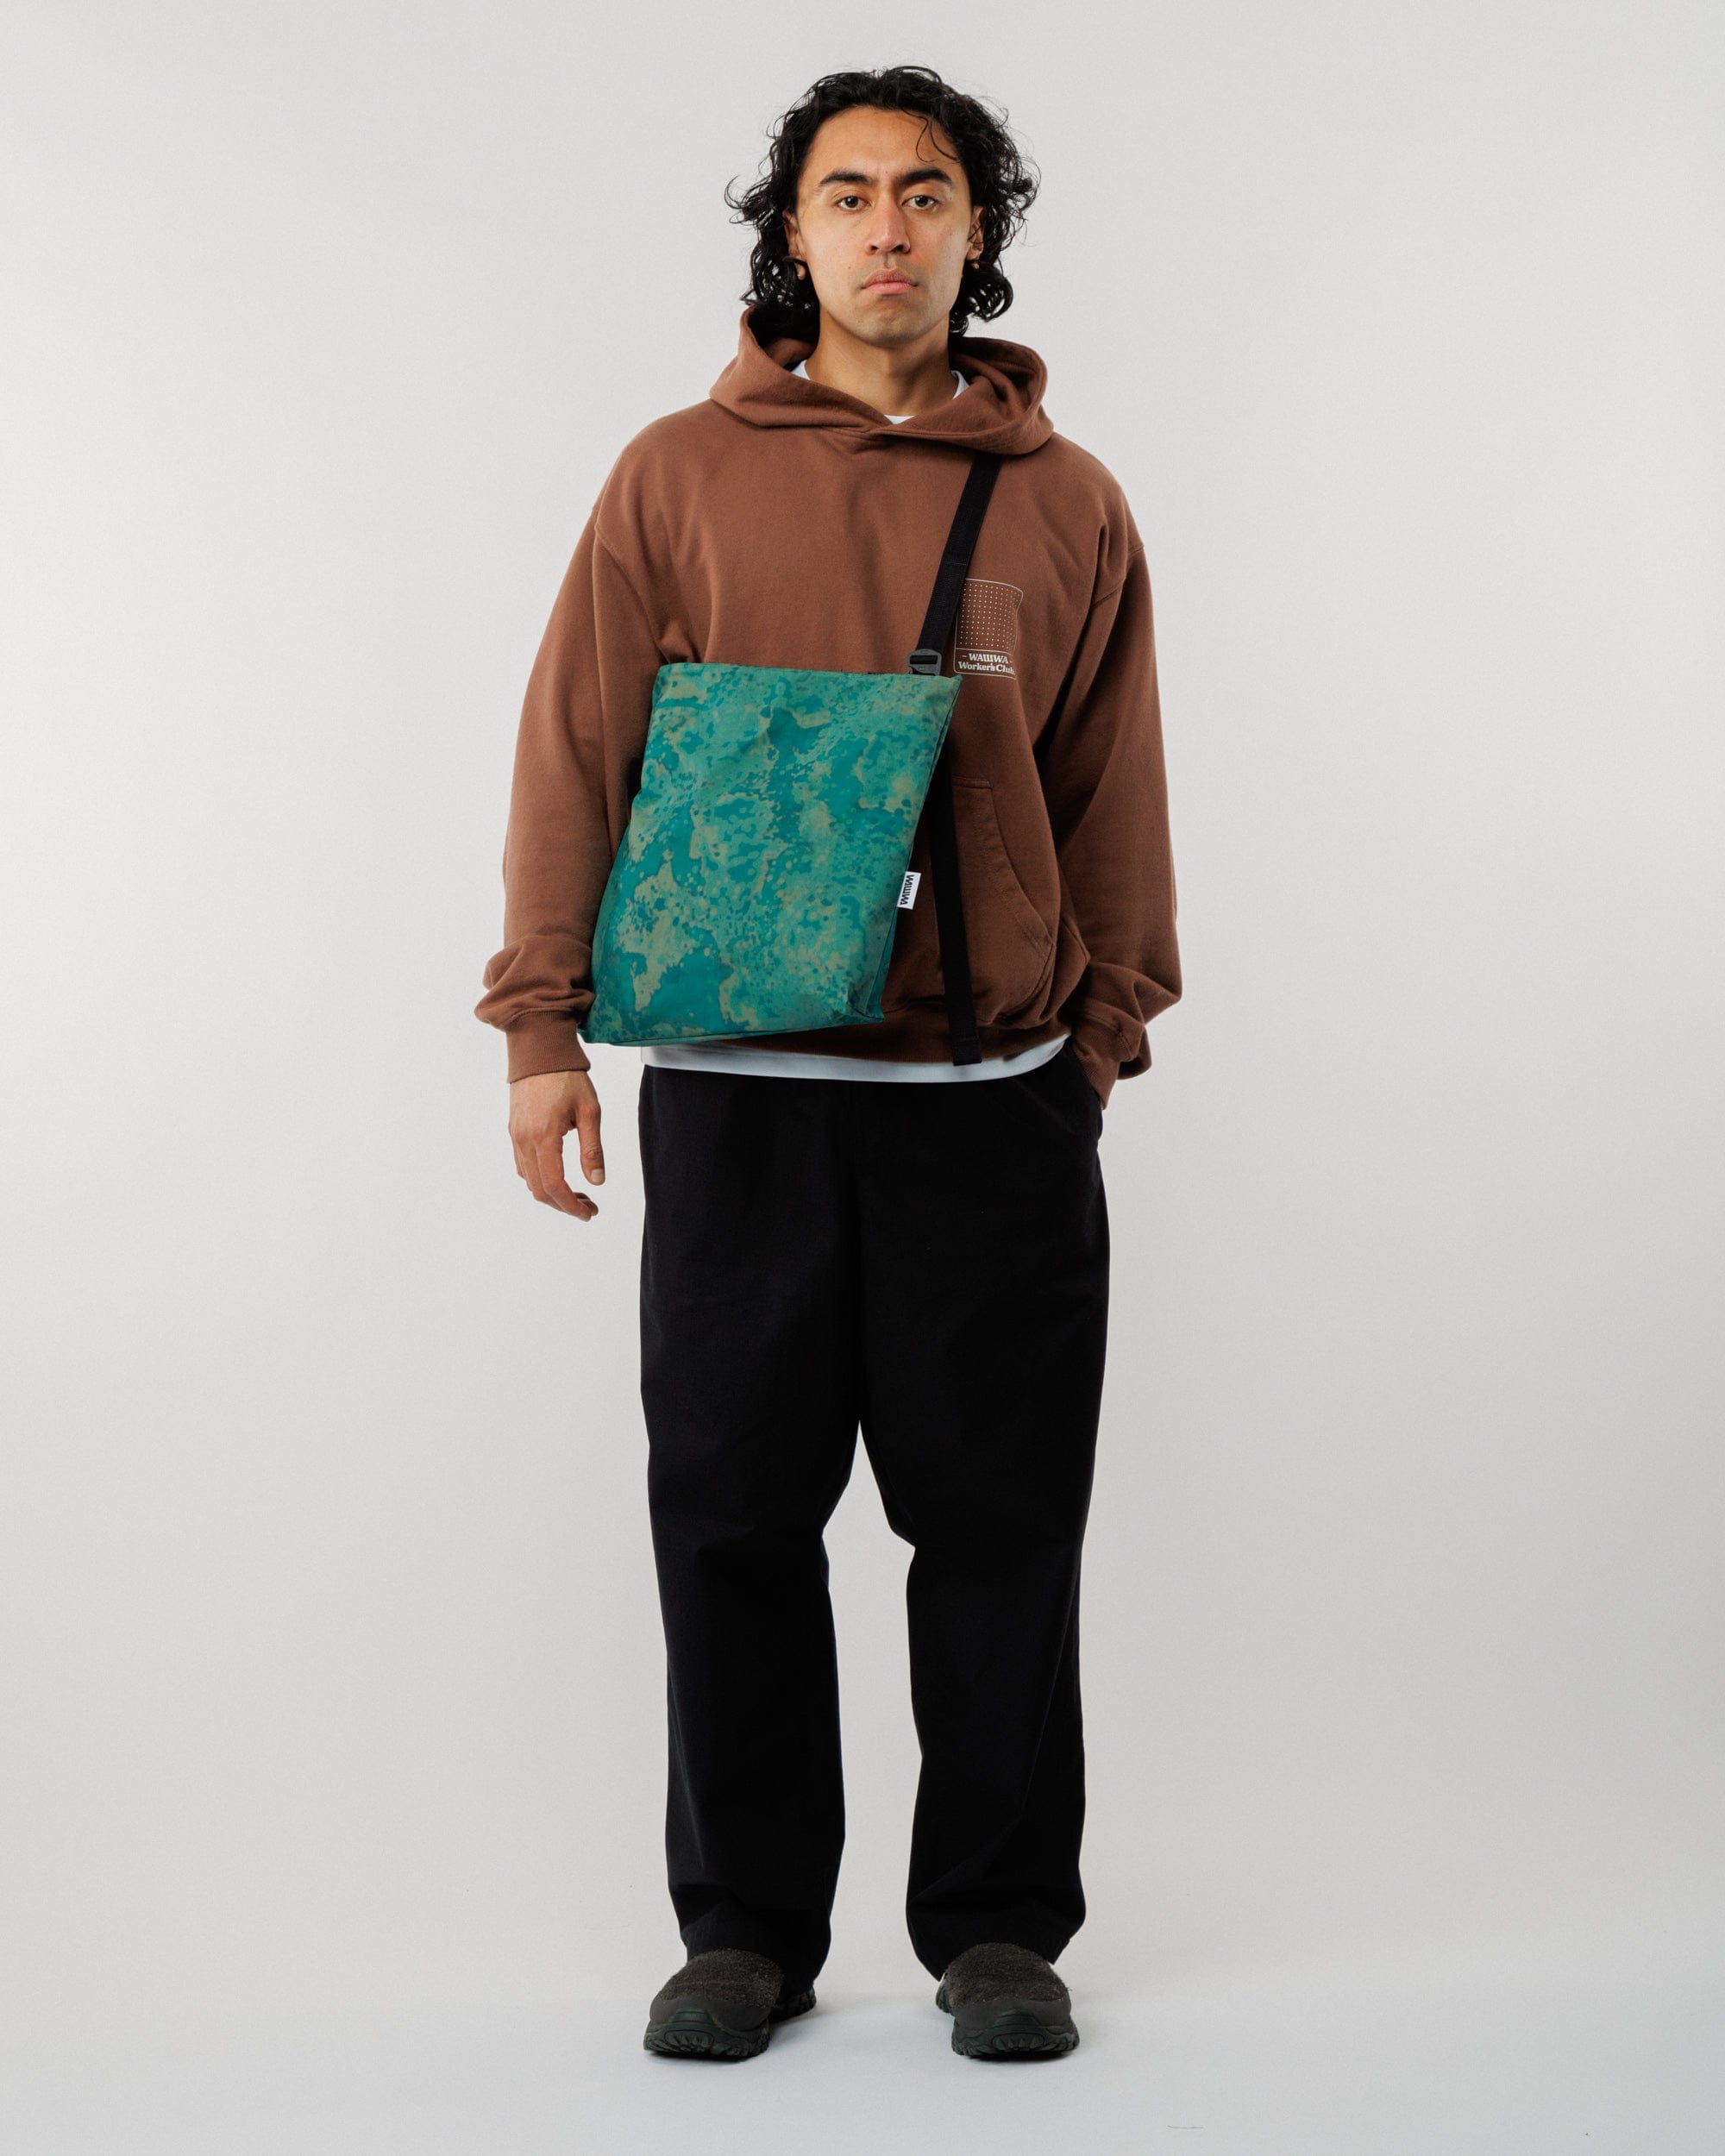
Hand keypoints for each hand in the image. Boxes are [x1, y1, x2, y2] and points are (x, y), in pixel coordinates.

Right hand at [508, 1068, 604, 1218]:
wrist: (539, 1052)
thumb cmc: (567, 1077)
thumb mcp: (589, 1111)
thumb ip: (592, 1149)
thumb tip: (596, 1181)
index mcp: (544, 1135)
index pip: (554, 1185)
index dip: (571, 1206)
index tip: (588, 1213)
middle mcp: (524, 1140)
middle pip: (539, 1189)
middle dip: (564, 1204)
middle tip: (589, 1206)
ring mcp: (516, 1136)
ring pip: (529, 1180)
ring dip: (552, 1193)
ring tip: (579, 1193)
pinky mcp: (514, 1131)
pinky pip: (523, 1166)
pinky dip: (540, 1178)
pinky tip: (559, 1174)